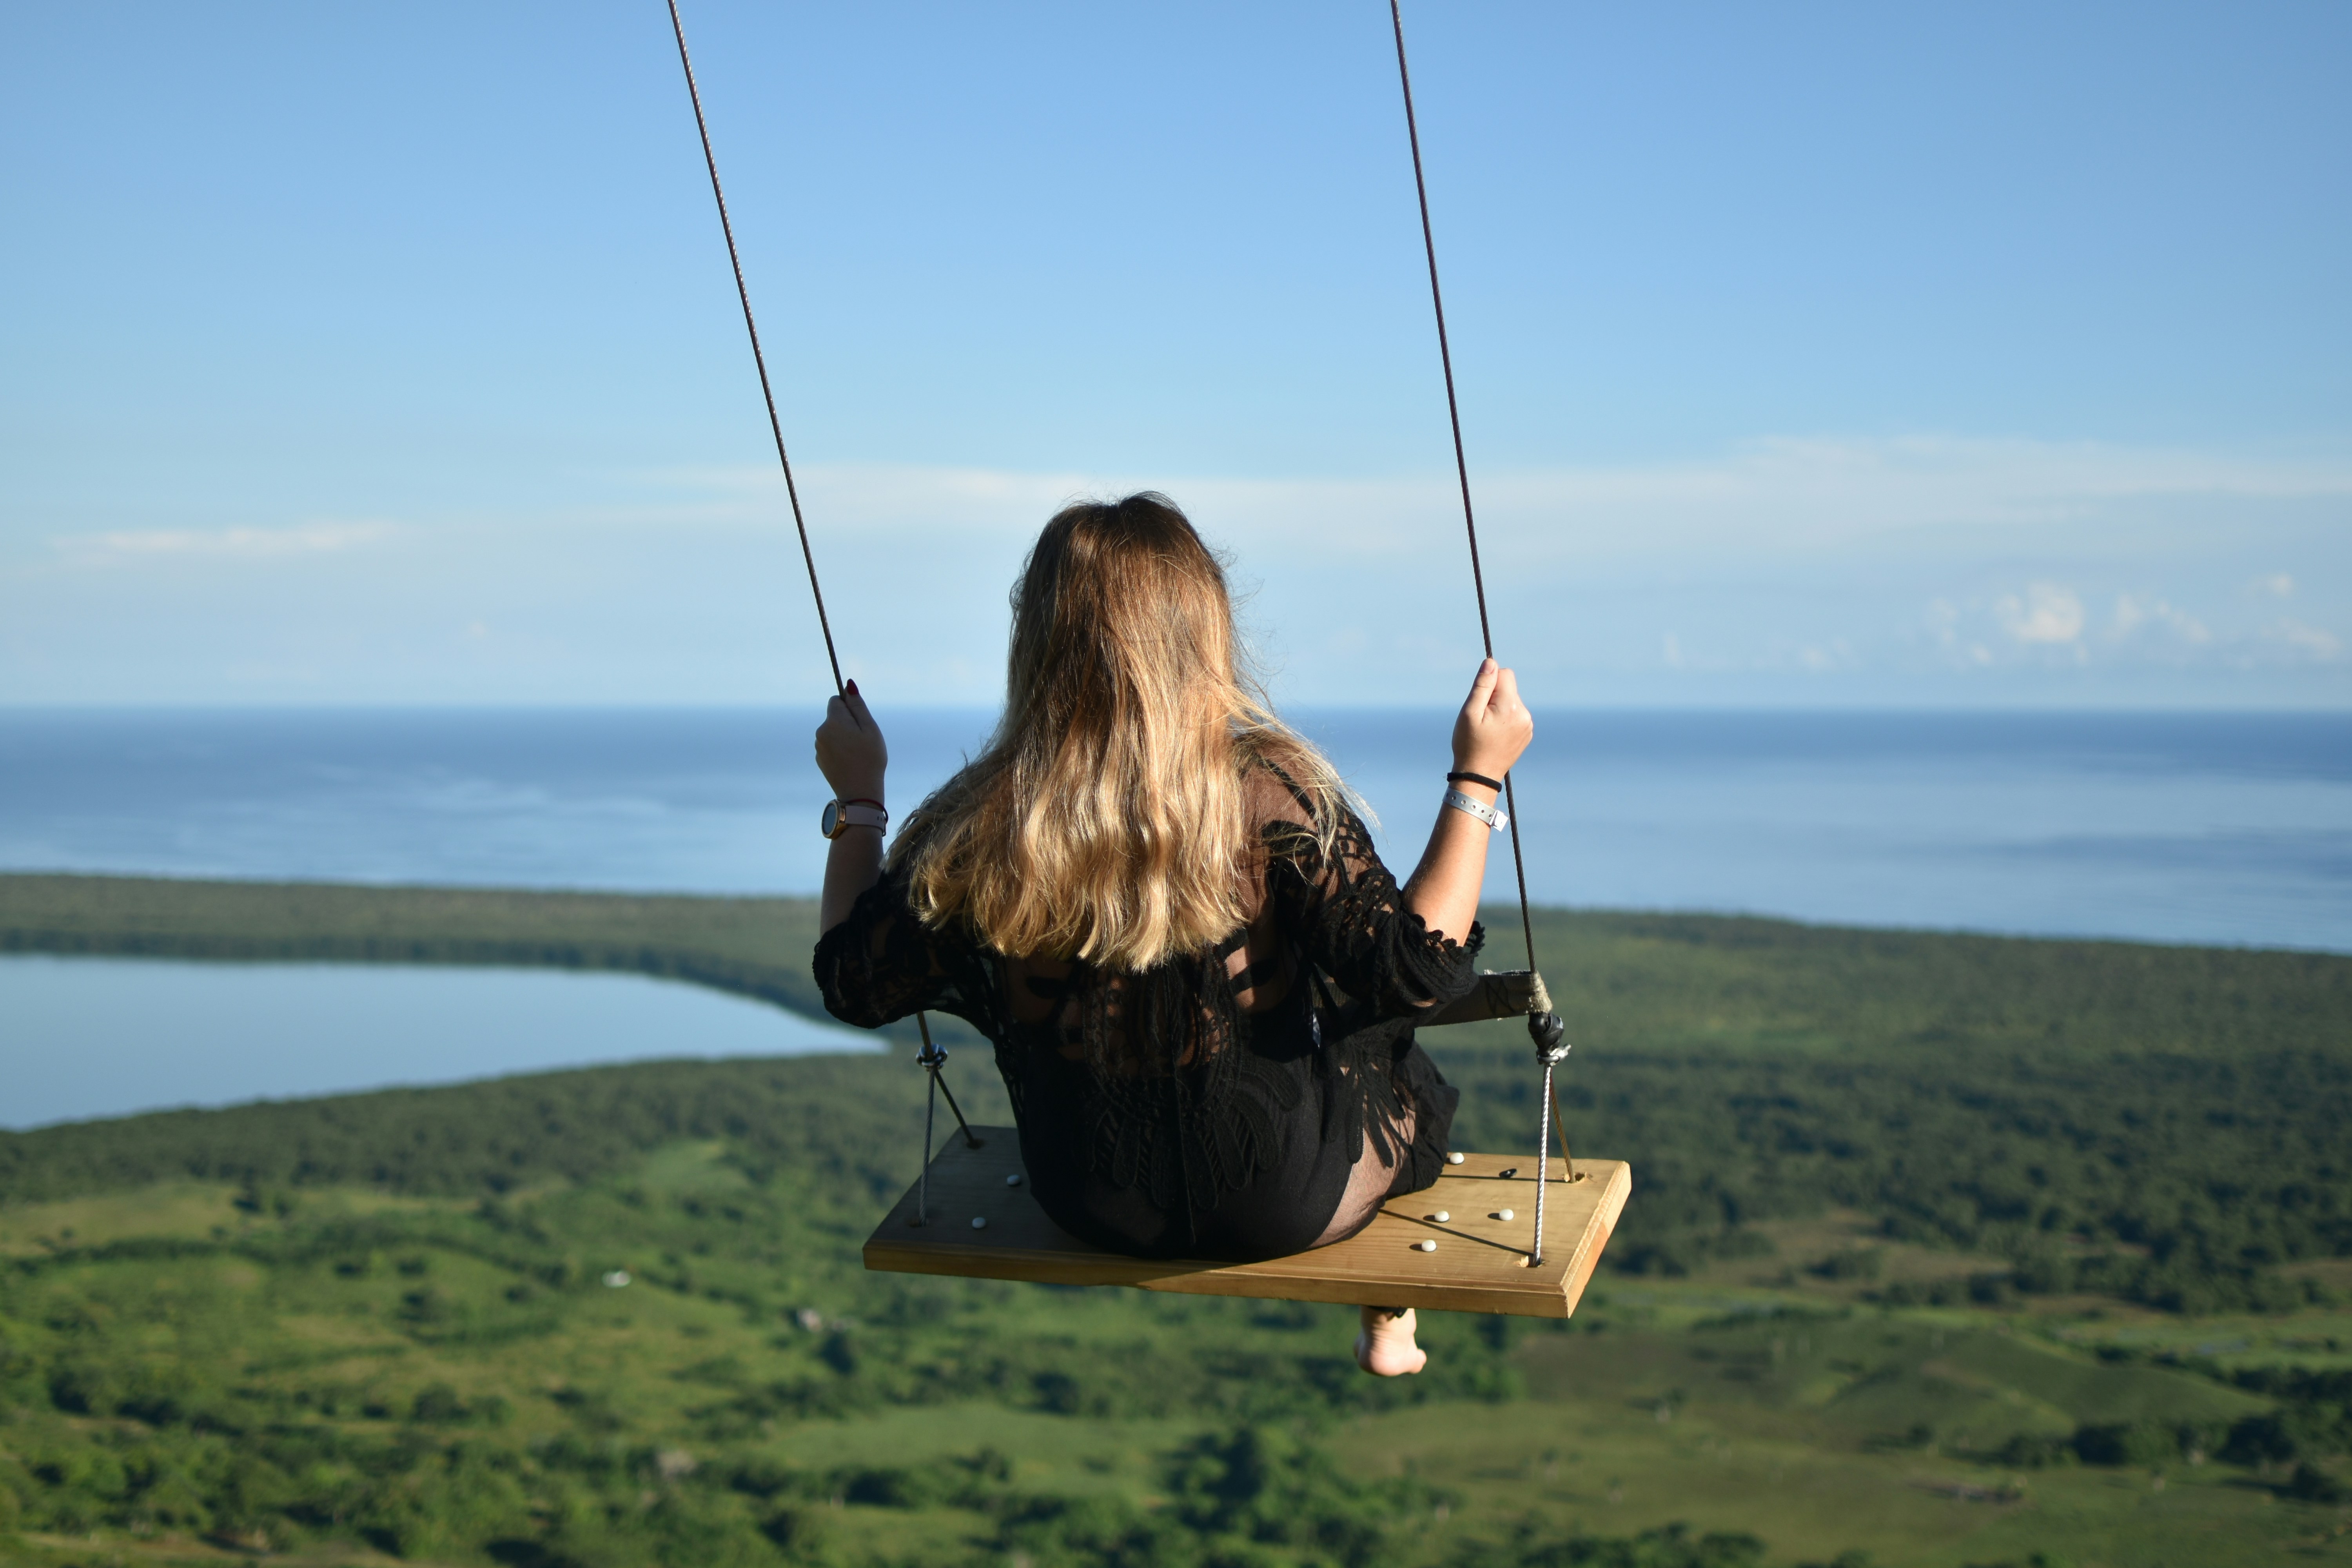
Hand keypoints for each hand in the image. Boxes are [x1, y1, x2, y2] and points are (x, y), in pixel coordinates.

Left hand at [814, 680, 888, 802]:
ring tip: (857, 753)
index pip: (836, 700)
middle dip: (847, 722)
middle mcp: (821, 731)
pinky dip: (839, 749)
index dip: (850, 706)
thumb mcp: (870, 729)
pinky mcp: (820, 759)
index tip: (860, 720)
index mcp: (834, 721)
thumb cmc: (870, 759)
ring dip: (843, 736)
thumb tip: (848, 684)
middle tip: (863, 740)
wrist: (860, 793)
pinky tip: (850, 761)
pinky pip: (830, 745)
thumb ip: (858, 706)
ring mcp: (818, 747)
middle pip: (834, 716)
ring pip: (832, 732)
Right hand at [1450, 658, 1532, 781]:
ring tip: (1488, 728)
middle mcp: (1524, 714)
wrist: (1479, 776)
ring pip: (1511, 701)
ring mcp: (1528, 725)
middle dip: (1493, 697)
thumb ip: (1482, 685)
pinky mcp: (1527, 733)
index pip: (1505, 674)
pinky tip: (1495, 735)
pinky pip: (1516, 715)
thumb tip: (1491, 662)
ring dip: (1499, 708)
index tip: (1480, 702)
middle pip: (1509, 687)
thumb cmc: (1469, 744)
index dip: (1488, 683)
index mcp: (1510, 706)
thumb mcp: (1469, 712)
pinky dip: (1505, 719)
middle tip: (1481, 718)